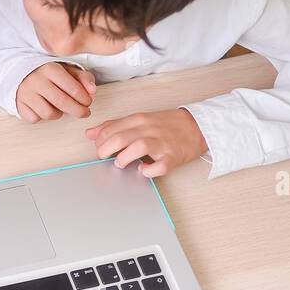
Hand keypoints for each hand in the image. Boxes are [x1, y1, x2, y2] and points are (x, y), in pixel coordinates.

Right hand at [15, 62, 95, 121]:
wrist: (23, 73)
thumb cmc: (50, 74)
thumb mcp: (68, 70)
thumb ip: (84, 78)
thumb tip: (92, 91)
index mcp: (50, 69)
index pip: (73, 88)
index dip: (84, 99)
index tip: (88, 102)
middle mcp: (36, 80)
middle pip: (62, 103)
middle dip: (78, 111)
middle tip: (84, 113)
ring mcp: (25, 93)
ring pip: (48, 113)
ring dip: (58, 114)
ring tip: (60, 108)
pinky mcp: (19, 104)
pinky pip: (35, 118)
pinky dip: (42, 116)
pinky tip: (44, 108)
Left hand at [85, 108, 207, 176]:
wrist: (198, 126)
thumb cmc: (166, 125)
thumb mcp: (139, 120)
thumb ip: (114, 126)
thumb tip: (90, 133)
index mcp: (140, 120)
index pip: (113, 127)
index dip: (100, 138)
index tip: (97, 146)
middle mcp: (150, 130)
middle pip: (122, 137)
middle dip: (106, 148)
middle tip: (103, 156)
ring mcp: (163, 143)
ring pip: (139, 147)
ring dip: (125, 157)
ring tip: (120, 163)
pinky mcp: (173, 157)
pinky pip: (160, 165)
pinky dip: (149, 170)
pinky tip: (142, 170)